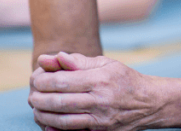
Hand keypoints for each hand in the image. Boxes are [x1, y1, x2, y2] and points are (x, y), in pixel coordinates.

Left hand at [29, 52, 159, 130]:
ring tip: (36, 109)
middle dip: (39, 99)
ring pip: (63, 121)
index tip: (35, 79)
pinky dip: (56, 130)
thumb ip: (78, 61)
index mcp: (100, 79)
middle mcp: (100, 100)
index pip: (62, 80)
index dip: (43, 80)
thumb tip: (55, 57)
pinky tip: (47, 123)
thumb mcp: (106, 64)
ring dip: (44, 115)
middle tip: (32, 96)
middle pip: (60, 102)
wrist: (149, 103)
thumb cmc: (124, 79)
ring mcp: (101, 119)